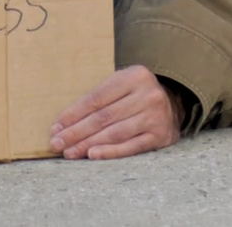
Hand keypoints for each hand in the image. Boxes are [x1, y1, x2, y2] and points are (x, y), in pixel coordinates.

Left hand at [48, 65, 183, 159]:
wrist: (175, 103)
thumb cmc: (137, 93)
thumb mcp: (122, 83)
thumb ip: (99, 96)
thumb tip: (64, 122)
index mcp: (134, 76)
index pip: (96, 98)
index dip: (73, 114)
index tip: (56, 127)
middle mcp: (147, 95)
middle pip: (103, 117)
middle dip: (76, 132)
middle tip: (57, 143)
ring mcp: (155, 117)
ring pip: (115, 133)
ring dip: (88, 144)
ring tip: (70, 152)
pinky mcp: (160, 136)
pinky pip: (131, 146)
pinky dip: (111, 151)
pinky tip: (93, 155)